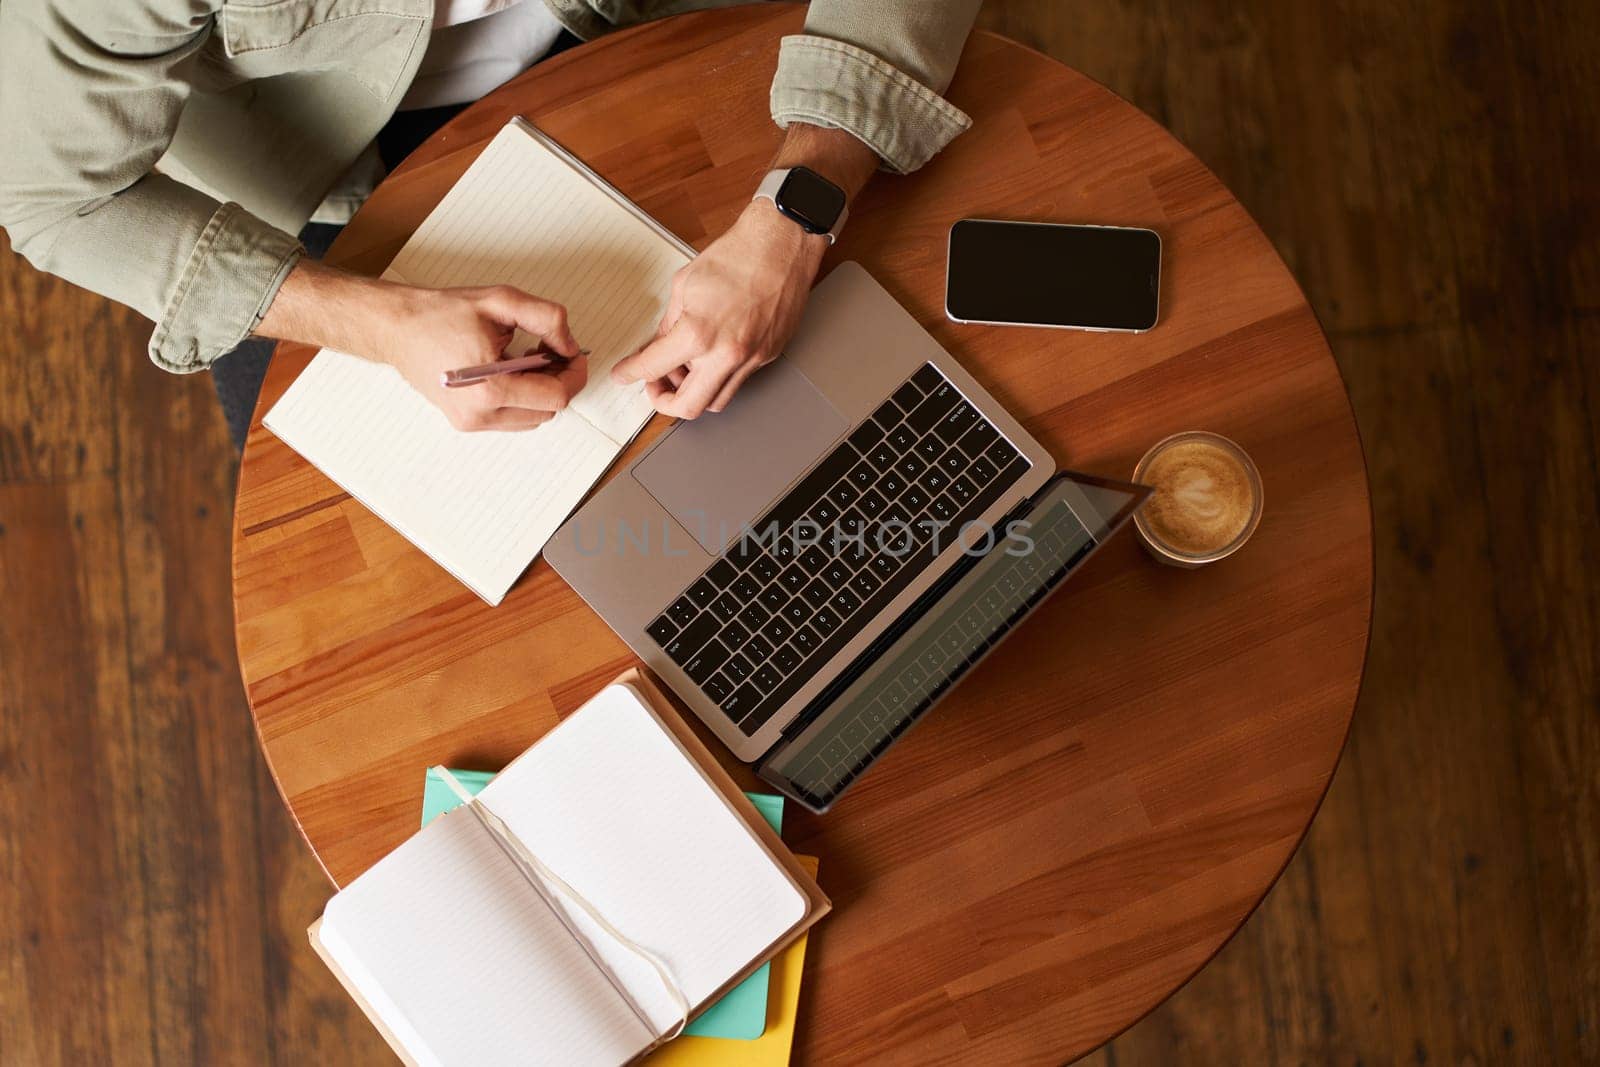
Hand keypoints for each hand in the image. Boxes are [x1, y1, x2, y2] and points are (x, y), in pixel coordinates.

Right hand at [259, 263, 587, 431]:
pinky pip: (512, 418)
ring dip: (541, 391)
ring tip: (525, 358)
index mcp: (490, 388)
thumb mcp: (502, 301)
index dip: (574, 374)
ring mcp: (471, 422)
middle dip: (558, 380)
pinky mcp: (465, 422)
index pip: (556, 396)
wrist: (395, 327)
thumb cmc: (441, 312)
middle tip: (548, 350)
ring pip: (532, 418)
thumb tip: (570, 345)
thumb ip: (547, 319)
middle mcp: (479, 414)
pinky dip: (522, 397)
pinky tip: (510, 370)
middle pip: (548, 410)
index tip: (576, 354)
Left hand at [609, 200, 826, 417]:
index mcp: (699, 334)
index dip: (631, 373)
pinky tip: (711, 356)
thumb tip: (660, 346)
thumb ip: (669, 323)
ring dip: (695, 392)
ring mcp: (751, 359)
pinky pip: (738, 380)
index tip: (624, 374)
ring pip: (717, 401)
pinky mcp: (767, 355)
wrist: (781, 245)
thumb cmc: (737, 256)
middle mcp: (727, 355)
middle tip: (656, 386)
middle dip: (664, 401)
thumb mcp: (685, 285)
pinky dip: (718, 376)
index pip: (654, 368)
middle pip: (688, 407)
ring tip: (685, 369)